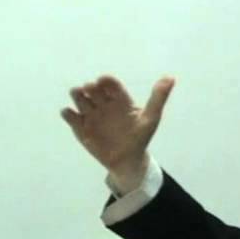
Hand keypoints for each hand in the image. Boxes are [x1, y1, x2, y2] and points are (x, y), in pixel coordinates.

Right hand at [61, 75, 174, 191]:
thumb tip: (171, 77)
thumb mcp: (151, 118)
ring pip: (79, 98)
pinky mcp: (81, 128)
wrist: (128, 161)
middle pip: (92, 89)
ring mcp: (91, 115)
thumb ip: (159, 97)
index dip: (105, 81)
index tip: (102, 81)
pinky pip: (70, 116)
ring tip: (79, 96)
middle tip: (90, 90)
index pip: (109, 84)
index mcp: (119, 99)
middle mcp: (104, 104)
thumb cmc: (140, 137)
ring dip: (77, 94)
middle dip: (89, 87)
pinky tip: (71, 114)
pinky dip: (68, 113)